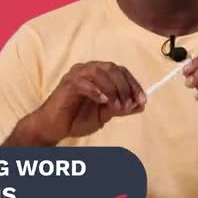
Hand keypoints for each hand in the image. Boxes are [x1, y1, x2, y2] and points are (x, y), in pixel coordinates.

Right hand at [30, 61, 146, 143]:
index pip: (121, 71)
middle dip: (125, 87)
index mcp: (98, 74)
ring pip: (100, 72)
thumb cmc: (77, 118)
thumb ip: (121, 108)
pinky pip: (83, 83)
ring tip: (117, 106)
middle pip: (113, 68)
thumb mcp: (105, 114)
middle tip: (129, 105)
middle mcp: (88, 69)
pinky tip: (103, 102)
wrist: (54, 128)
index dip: (134, 84)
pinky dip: (96, 91)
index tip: (142, 100)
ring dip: (113, 89)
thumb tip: (141, 105)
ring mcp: (76, 75)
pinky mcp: (67, 84)